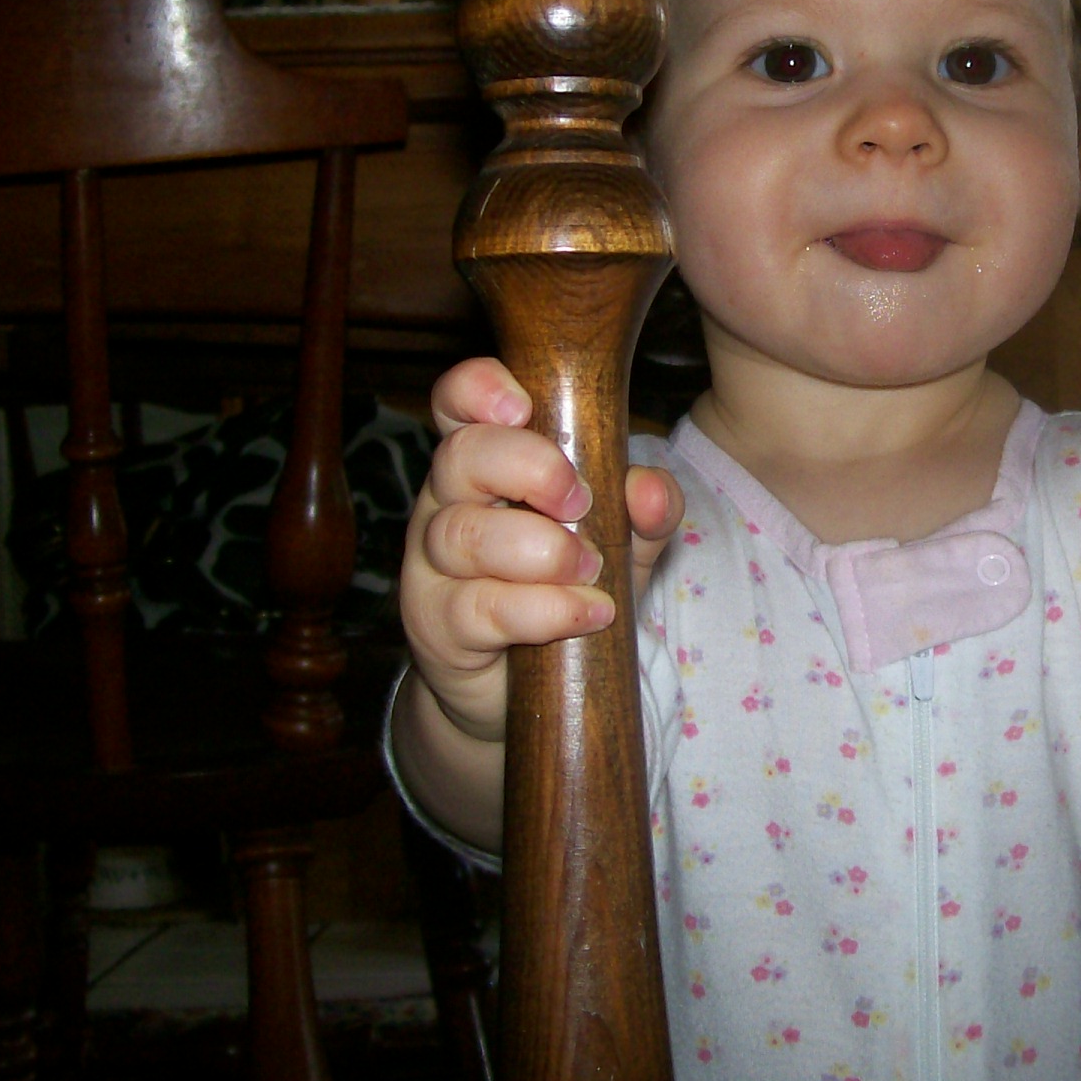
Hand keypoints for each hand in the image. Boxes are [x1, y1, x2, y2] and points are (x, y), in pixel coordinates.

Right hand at [400, 357, 684, 747]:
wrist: (515, 691)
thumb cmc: (565, 588)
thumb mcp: (620, 543)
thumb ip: (645, 510)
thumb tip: (649, 489)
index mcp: (486, 461)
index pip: (459, 401)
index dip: (477, 389)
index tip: (521, 405)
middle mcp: (447, 502)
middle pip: (460, 456)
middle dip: (528, 467)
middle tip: (579, 501)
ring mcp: (431, 565)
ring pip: (461, 534)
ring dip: (540, 550)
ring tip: (590, 571)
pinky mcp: (436, 626)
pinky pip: (477, 608)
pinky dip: (542, 610)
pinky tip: (587, 615)